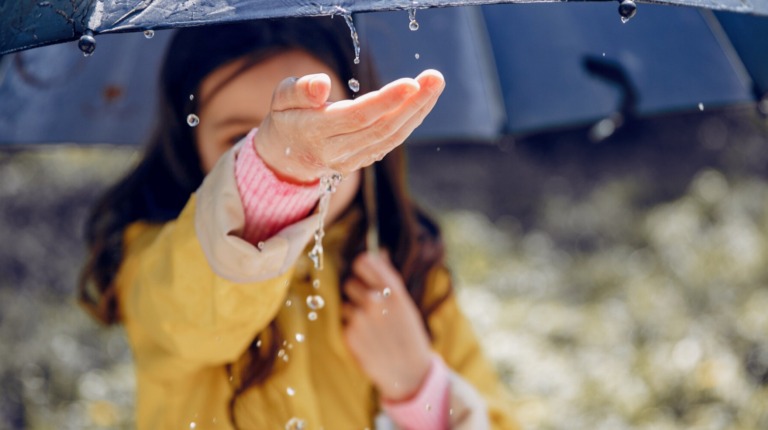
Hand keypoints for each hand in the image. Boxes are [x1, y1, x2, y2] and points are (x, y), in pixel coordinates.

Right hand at [254, 70, 444, 182]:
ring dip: (417, 111)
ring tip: (435, 84)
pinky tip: (423, 100)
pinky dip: (410, 121)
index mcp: (314, 131)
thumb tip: (322, 85)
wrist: (286, 155)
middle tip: (435, 78)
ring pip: (390, 137)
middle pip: (380, 129)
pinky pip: (390, 142)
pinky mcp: (362, 162)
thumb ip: (299, 90)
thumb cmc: (287, 116)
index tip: (411, 83)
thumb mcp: (281, 98)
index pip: (356, 117)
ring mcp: (351, 160)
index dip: (385, 101)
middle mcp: (335, 151)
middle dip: (412, 104)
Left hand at [341, 251, 432, 400]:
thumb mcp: (406, 304)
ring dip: (354, 312)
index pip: (364, 262)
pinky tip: (367, 339)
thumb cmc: (409, 335)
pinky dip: (352, 329)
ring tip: (371, 327)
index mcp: (393, 291)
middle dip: (357, 293)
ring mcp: (361, 318)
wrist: (409, 372)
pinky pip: (344, 322)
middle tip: (370, 307)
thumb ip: (389, 278)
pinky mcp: (349, 335)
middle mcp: (375, 301)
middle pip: (350, 282)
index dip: (361, 266)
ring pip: (346, 304)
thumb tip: (379, 252)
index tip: (363, 272)